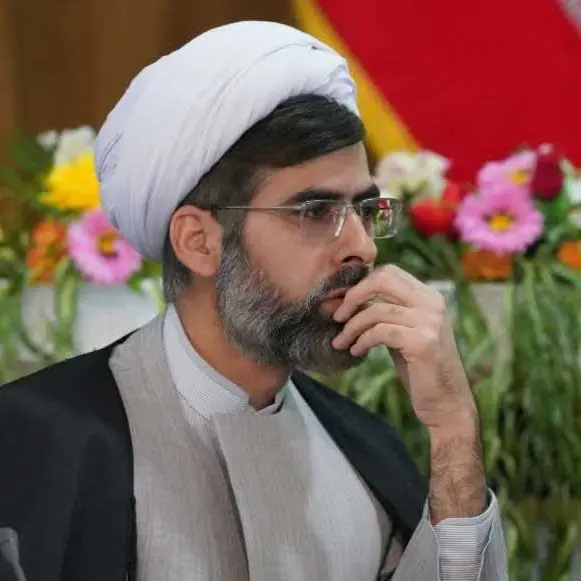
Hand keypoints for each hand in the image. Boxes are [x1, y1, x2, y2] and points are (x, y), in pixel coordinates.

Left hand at [332, 264, 475, 430]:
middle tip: (338, 317)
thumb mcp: (399, 333)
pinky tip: (356, 352)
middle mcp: (432, 303)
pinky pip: (380, 332)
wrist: (446, 402)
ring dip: (352, 327)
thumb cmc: (418, 367)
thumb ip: (379, 314)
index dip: (361, 284)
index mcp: (429, 296)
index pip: (389, 272)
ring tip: (341, 342)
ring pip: (376, 310)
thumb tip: (340, 302)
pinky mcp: (423, 342)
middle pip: (383, 280)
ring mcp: (430, 321)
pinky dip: (362, 341)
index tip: (343, 304)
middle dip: (354, 296)